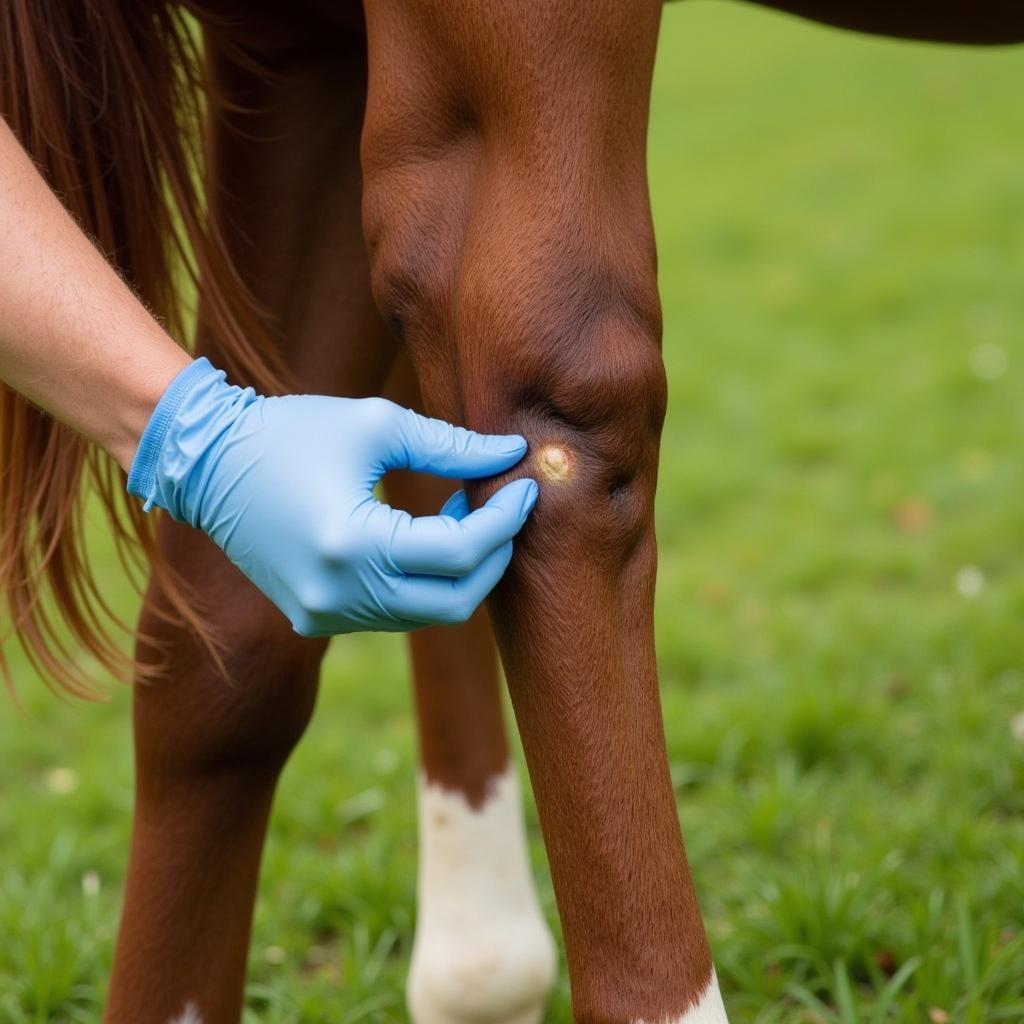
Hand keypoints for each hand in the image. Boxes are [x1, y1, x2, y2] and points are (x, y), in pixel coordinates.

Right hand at [128, 358, 536, 634]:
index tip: (525, 486)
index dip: (504, 520)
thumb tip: (511, 456)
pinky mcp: (317, 619)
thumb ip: (450, 446)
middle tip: (502, 508)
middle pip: (456, 602)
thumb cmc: (292, 431)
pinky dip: (423, 582)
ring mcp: (326, 615)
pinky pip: (394, 614)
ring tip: (458, 514)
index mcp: (352, 544)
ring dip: (460, 571)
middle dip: (493, 555)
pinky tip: (424, 538)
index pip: (460, 552)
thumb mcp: (375, 425)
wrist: (207, 465)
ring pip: (428, 614)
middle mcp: (339, 595)